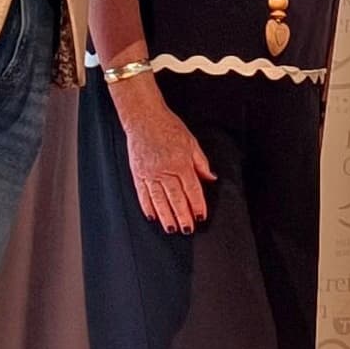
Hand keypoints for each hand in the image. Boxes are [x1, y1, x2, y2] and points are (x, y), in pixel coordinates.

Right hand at [116, 84, 214, 232]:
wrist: (144, 118)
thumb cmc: (169, 127)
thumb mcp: (191, 142)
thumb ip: (201, 163)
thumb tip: (211, 178)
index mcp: (181, 163)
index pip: (192, 189)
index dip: (197, 205)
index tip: (201, 216)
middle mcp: (164, 171)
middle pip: (176, 199)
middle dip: (182, 216)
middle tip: (187, 230)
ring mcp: (149, 173)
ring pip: (159, 200)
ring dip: (166, 216)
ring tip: (171, 229)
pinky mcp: (137, 173)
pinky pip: (143, 194)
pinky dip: (147, 207)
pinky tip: (152, 217)